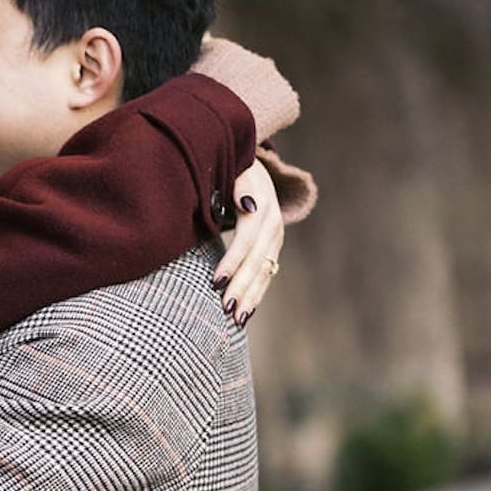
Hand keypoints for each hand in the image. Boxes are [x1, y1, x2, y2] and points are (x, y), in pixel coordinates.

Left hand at [216, 160, 283, 323]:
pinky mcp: (272, 250)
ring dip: (251, 296)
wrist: (249, 170)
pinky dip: (255, 295)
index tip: (215, 281)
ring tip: (236, 319)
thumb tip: (248, 204)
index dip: (233, 260)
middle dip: (241, 285)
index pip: (248, 238)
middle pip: (257, 260)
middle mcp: (273, 223)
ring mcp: (275, 238)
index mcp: (261, 204)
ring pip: (264, 271)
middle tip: (225, 309)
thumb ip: (237, 187)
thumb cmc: (228, 172)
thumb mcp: (231, 173)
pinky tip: (244, 315)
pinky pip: (265, 276)